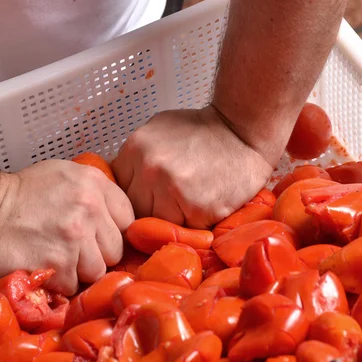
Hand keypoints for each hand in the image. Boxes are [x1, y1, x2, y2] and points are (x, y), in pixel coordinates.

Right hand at [0, 159, 133, 295]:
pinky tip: (43, 267)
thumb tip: (114, 219)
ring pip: (97, 272)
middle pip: (115, 250)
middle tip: (73, 250)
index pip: (128, 219)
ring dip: (78, 273)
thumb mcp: (64, 176)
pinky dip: (58, 283)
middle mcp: (90, 209)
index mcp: (94, 184)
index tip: (99, 237)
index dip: (113, 232)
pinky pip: (72, 286)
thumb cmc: (19, 193)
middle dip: (97, 255)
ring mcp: (75, 238)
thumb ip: (94, 194)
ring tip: (56, 259)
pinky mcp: (58, 264)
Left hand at [112, 106, 272, 228]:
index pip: (117, 192)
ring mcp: (172, 190)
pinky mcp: (197, 209)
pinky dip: (191, 225)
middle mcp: (149, 169)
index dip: (133, 199)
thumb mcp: (158, 132)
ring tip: (187, 206)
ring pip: (156, 225)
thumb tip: (118, 187)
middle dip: (149, 212)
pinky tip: (203, 207)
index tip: (147, 200)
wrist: (243, 131)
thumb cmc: (202, 132)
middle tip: (169, 205)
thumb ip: (136, 158)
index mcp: (135, 148)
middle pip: (134, 211)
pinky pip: (183, 230)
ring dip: (170, 222)